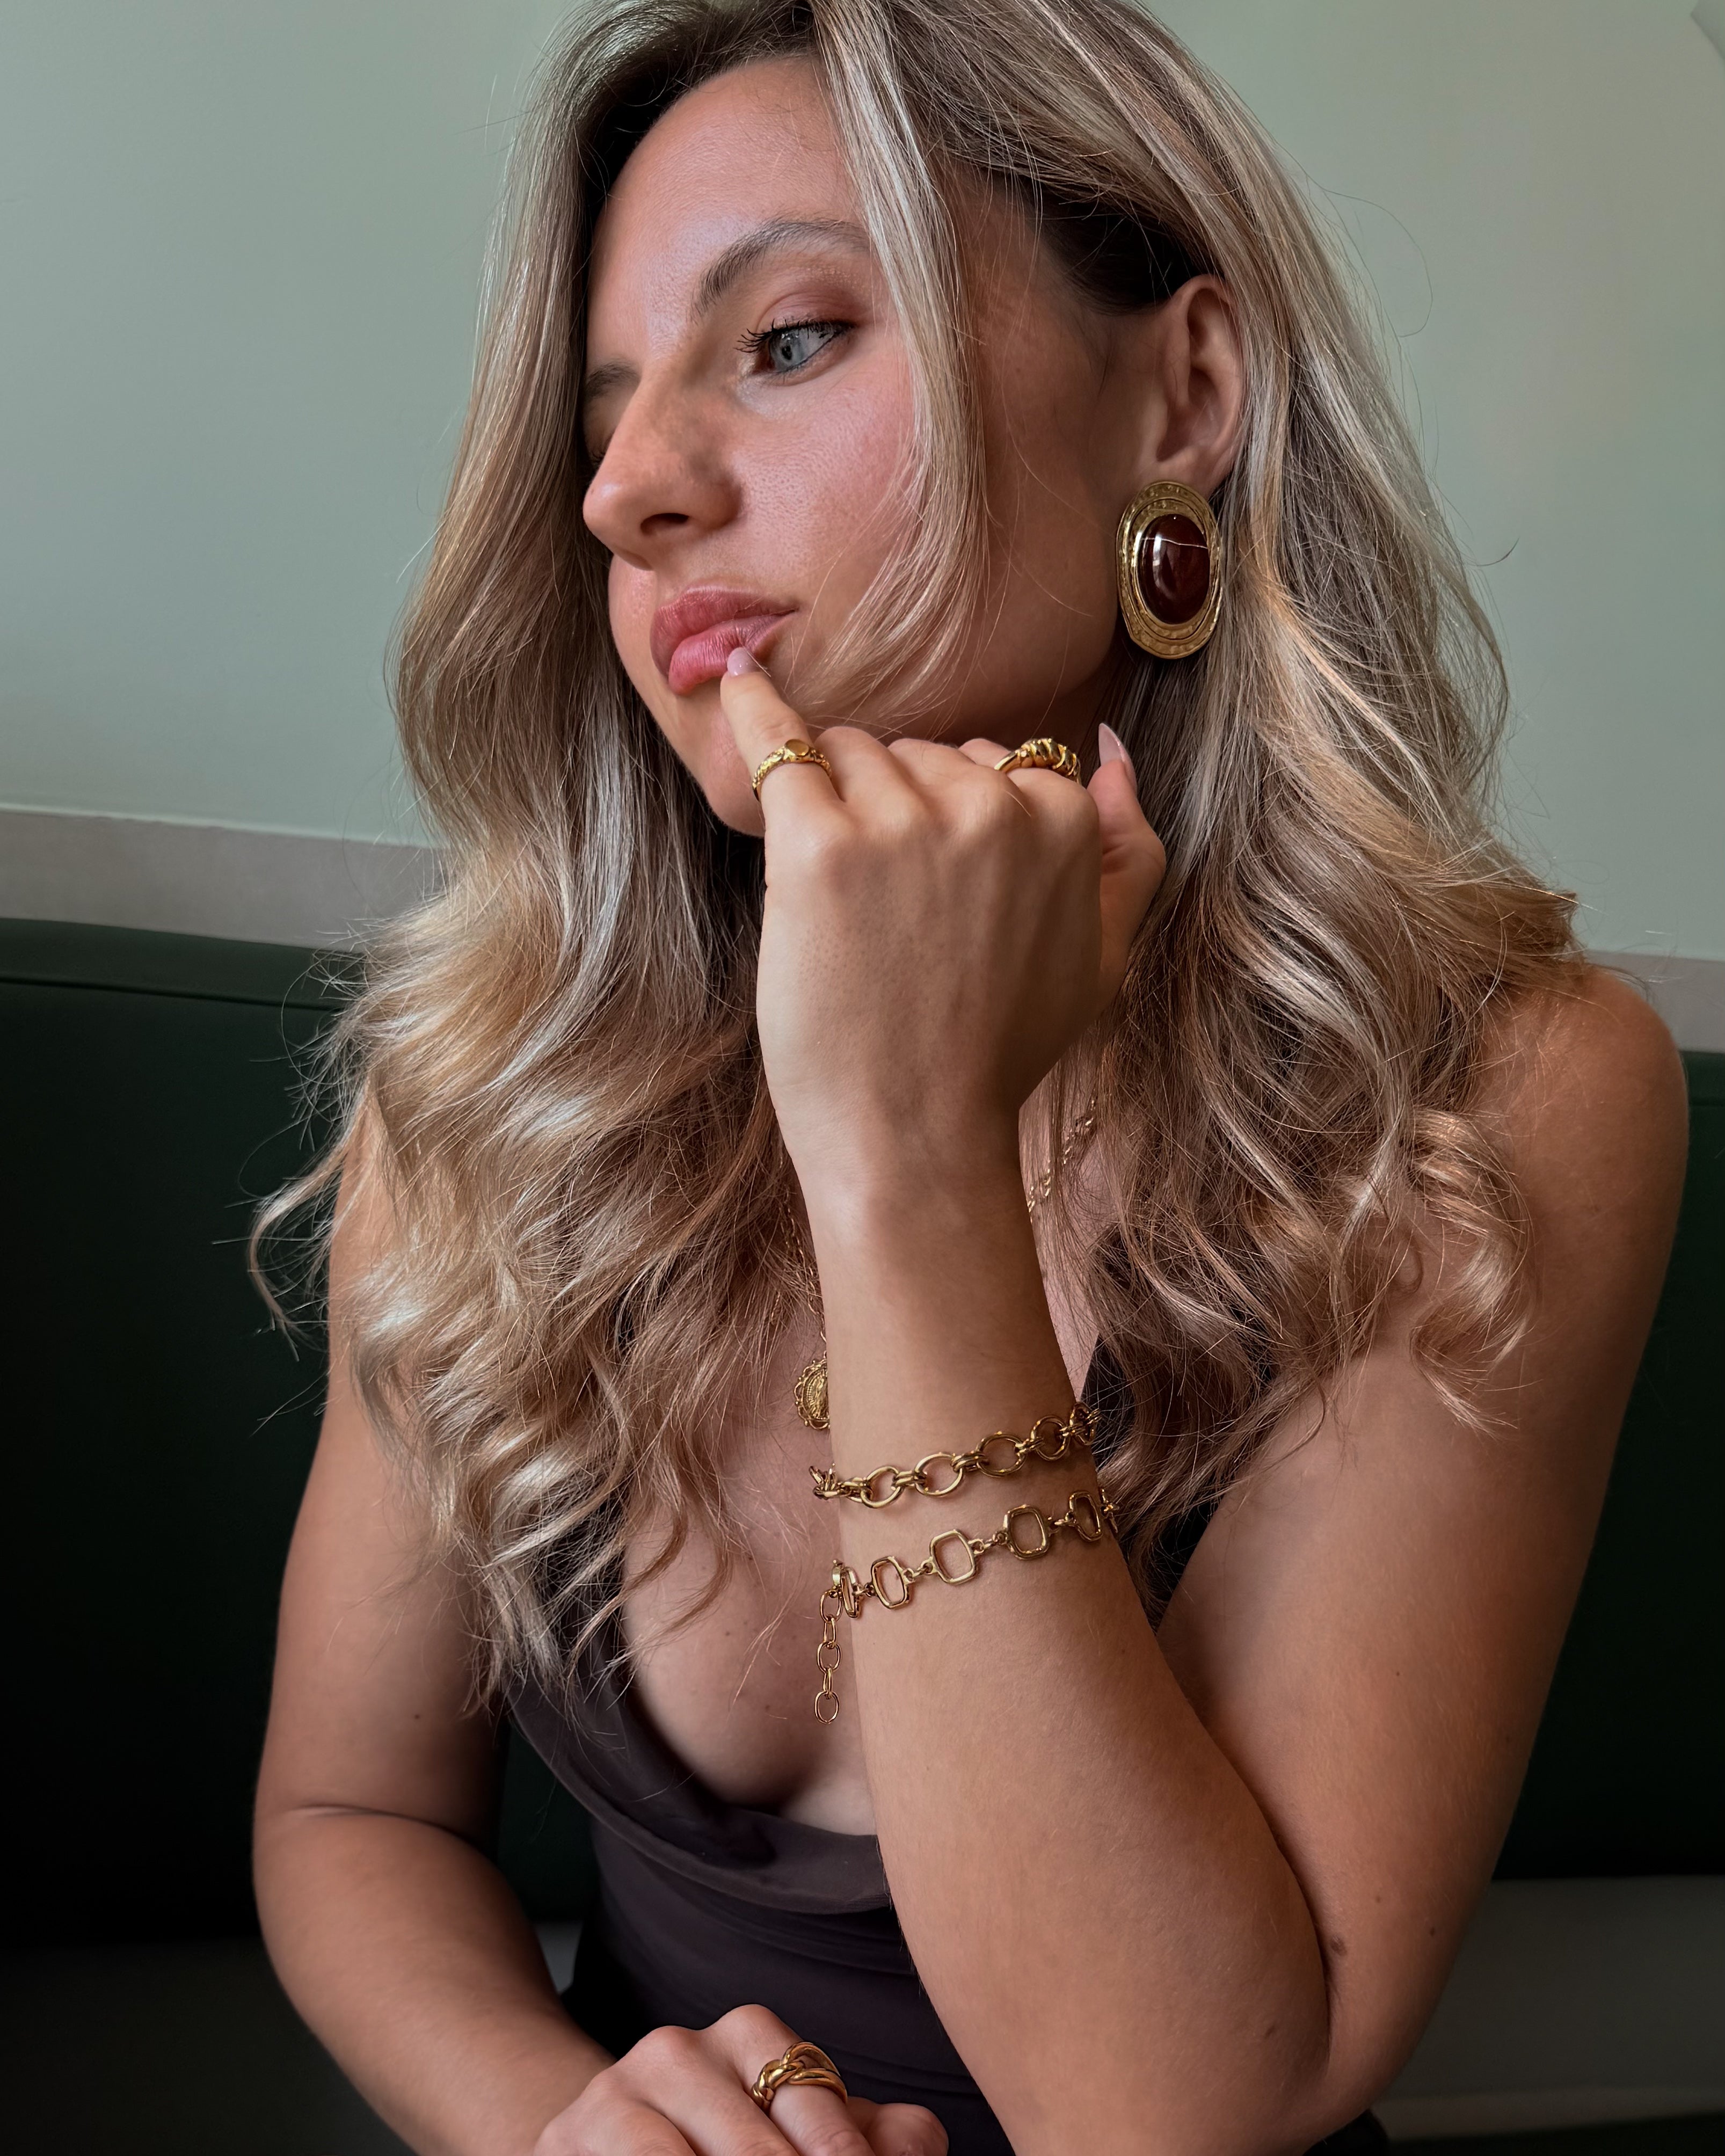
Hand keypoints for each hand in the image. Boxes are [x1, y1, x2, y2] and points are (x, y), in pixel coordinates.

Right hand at [532, 2004, 946, 2154]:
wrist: (612, 2142)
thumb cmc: (732, 2143)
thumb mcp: (802, 2131)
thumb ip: (863, 2133)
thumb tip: (911, 2144)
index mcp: (747, 2036)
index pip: (810, 2101)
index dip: (841, 2154)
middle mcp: (676, 2050)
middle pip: (753, 2145)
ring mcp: (614, 2094)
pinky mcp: (563, 2143)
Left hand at [719, 655, 1163, 1198]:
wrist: (916, 1140)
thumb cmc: (998, 1057)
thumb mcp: (1104, 960)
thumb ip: (1129, 853)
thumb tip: (1111, 749)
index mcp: (1061, 822)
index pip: (988, 761)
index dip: (951, 820)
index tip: (935, 891)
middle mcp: (989, 807)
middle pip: (918, 753)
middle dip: (896, 808)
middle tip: (890, 916)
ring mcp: (902, 823)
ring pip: (853, 753)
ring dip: (837, 801)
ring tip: (844, 904)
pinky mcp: (819, 847)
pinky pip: (779, 746)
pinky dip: (753, 712)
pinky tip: (735, 682)